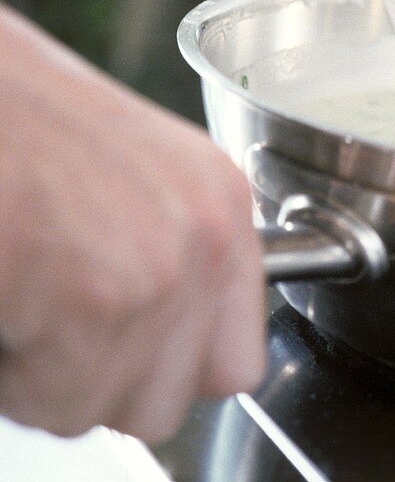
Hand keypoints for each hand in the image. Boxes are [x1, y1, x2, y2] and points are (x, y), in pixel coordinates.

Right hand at [0, 4, 262, 441]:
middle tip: (55, 318)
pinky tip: (11, 292)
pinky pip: (51, 403)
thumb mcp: (135, 173)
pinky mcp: (99, 305)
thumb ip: (172, 251)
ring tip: (28, 290)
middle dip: (100, 383)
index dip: (169, 373)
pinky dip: (14, 372)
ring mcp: (161, 273)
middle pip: (168, 401)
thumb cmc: (28, 121)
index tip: (126, 353)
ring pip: (101, 409)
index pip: (236, 360)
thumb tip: (169, 344)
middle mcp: (209, 237)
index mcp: (222, 198)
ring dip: (48, 377)